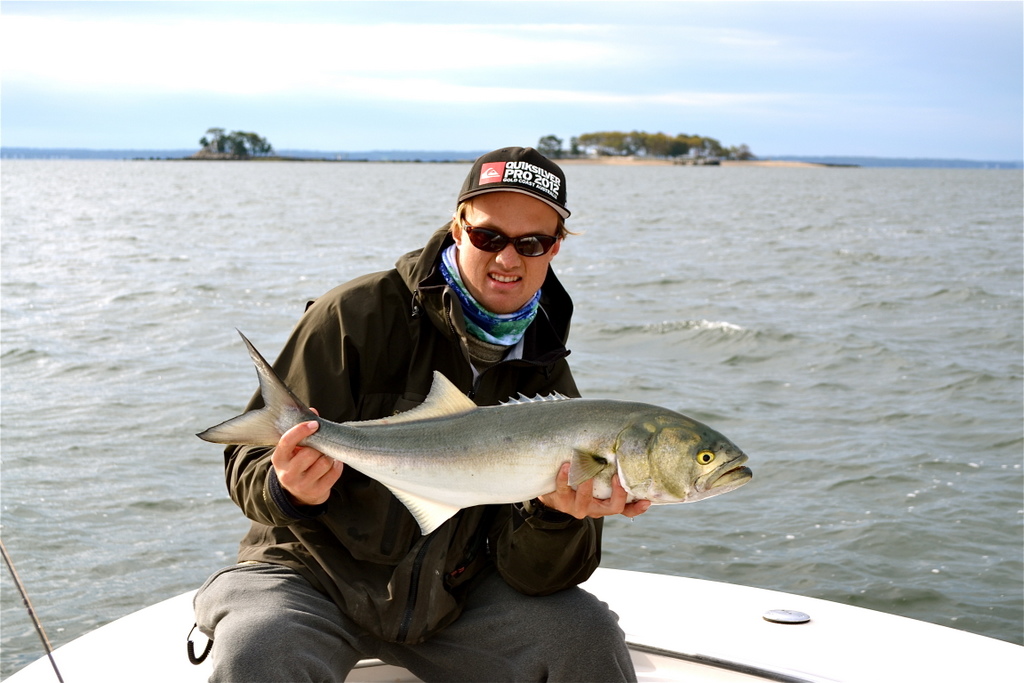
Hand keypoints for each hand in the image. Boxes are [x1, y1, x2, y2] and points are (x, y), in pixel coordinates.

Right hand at [271, 410, 342, 506]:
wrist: (299, 493)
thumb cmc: (297, 464)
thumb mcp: (293, 449)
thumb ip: (301, 430)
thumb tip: (313, 412)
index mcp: (279, 459)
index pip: (287, 441)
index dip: (301, 430)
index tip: (314, 424)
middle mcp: (288, 474)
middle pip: (310, 453)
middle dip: (319, 446)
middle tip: (321, 445)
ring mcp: (302, 485)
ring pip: (324, 462)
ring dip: (329, 455)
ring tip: (326, 454)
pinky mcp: (316, 492)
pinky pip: (334, 472)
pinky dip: (337, 465)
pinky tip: (333, 463)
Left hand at [537, 462, 651, 519]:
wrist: (552, 495)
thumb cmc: (580, 485)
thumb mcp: (598, 485)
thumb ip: (610, 475)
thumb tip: (626, 453)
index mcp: (605, 505)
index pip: (626, 510)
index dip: (637, 508)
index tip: (645, 499)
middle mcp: (594, 509)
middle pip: (612, 508)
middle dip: (617, 493)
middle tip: (617, 476)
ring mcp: (577, 507)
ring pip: (585, 498)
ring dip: (586, 480)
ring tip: (584, 463)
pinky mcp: (561, 501)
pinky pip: (564, 489)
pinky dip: (565, 477)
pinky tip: (566, 466)